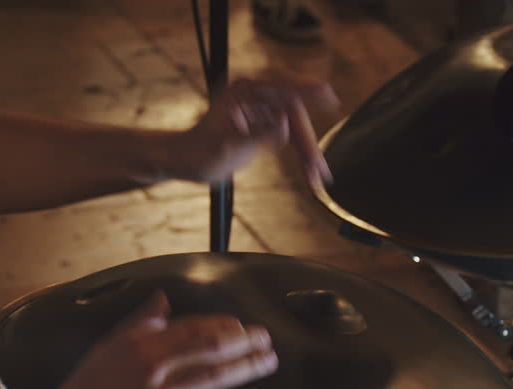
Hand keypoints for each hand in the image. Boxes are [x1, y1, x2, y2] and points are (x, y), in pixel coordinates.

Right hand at [45, 291, 277, 388]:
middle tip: (266, 340)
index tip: (241, 327)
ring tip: (268, 362)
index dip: (223, 325)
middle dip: (244, 341)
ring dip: (247, 366)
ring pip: (214, 375)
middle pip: (210, 345)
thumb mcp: (107, 348)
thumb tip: (163, 300)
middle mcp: (152, 363)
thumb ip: (138, 323)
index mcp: (139, 341)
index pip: (192, 326)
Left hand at [175, 71, 339, 186]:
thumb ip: (258, 135)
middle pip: (294, 110)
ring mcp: (260, 108)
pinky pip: (290, 135)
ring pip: (295, 125)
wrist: (185, 162)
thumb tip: (286, 124)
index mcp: (242, 90)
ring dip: (307, 150)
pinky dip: (300, 153)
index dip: (307, 91)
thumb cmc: (198, 154)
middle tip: (318, 167)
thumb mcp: (228, 148)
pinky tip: (309, 173)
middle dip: (307, 140)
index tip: (328, 95)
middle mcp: (254, 95)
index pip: (282, 87)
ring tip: (317, 177)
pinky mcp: (264, 123)